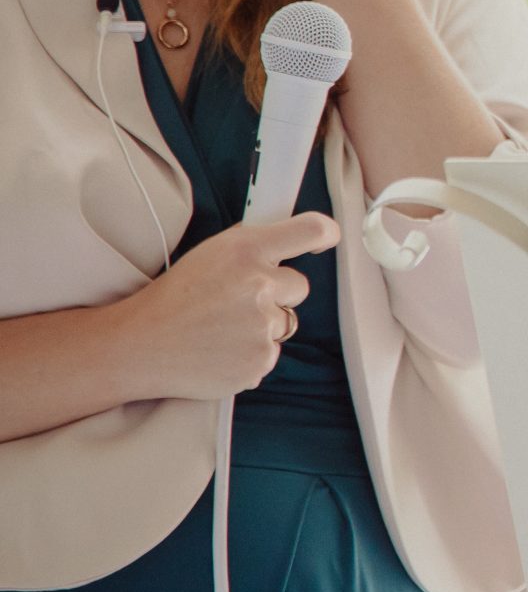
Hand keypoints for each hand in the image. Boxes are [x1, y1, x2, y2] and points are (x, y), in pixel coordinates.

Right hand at [121, 214, 338, 399]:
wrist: (138, 345)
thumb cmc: (175, 297)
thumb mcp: (211, 253)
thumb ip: (254, 247)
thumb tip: (294, 238)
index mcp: (246, 250)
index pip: (310, 230)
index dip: (324, 233)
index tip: (326, 239)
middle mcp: (259, 285)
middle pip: (299, 285)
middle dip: (276, 293)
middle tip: (235, 301)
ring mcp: (261, 326)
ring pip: (284, 321)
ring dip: (260, 326)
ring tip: (219, 328)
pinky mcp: (259, 361)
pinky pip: (270, 352)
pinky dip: (250, 354)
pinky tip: (219, 350)